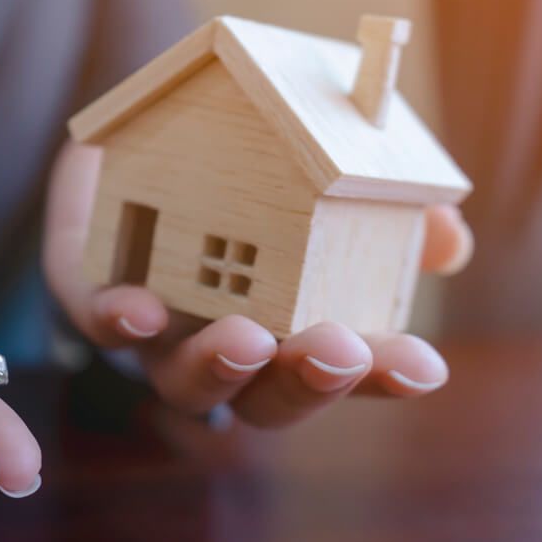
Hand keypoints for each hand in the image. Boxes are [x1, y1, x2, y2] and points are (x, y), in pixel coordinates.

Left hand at [44, 141, 473, 427]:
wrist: (134, 141)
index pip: (342, 371)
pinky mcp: (93, 296)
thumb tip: (448, 241)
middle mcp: (225, 347)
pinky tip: (142, 310)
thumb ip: (382, 202)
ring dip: (220, 366)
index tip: (423, 366)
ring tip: (249, 337)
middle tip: (336, 349)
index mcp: (288, 327)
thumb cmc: (243, 166)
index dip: (382, 375)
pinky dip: (120, 321)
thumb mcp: (320, 166)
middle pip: (266, 400)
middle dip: (304, 381)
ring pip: (184, 383)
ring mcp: (158, 335)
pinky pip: (99, 325)